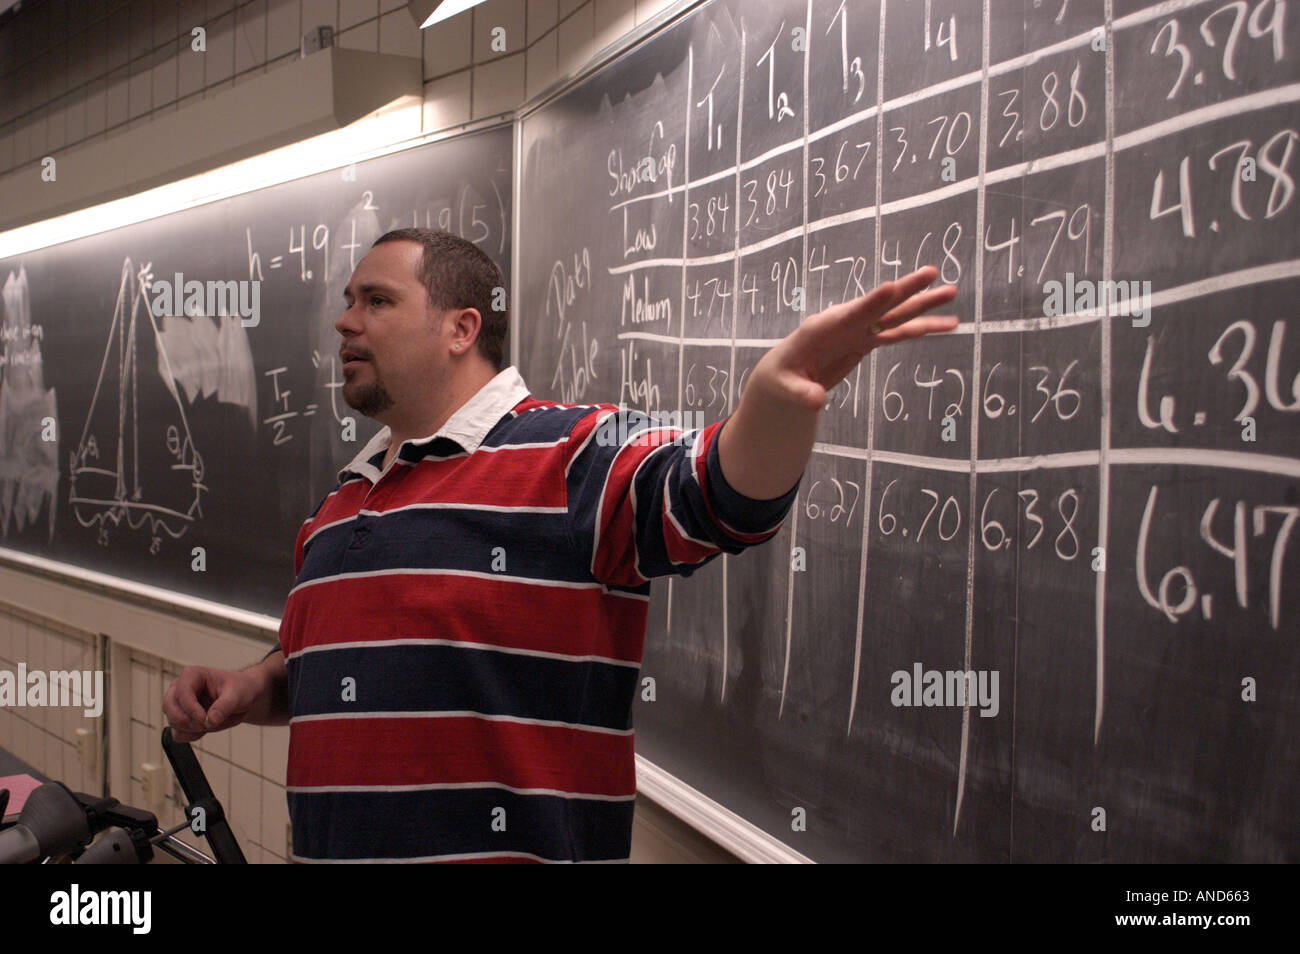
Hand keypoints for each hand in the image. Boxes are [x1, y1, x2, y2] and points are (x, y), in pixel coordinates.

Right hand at [163, 666, 261, 741]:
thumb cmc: (239, 689)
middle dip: (186, 721)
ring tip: (211, 725)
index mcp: (192, 675)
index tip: (204, 720)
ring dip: (190, 730)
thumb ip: (224, 706)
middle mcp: (180, 688)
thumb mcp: (237, 694)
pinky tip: (205, 730)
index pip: (182, 692)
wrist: (242, 698)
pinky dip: (190, 736)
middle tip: (206, 726)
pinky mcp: (181, 719)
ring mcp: (178, 704)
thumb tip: (210, 721)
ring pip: (172, 722)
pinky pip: (177, 733)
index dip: (190, 708)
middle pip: (169, 707)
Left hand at [717, 266, 958, 499]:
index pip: (850, 314)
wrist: (784, 376)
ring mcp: (858, 330)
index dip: (871, 302)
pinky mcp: (867, 341)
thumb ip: (801, 394)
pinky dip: (922, 329)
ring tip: (952, 294)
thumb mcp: (785, 390)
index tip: (891, 287)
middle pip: (880, 306)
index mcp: (822, 328)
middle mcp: (844, 322)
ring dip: (924, 307)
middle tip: (932, 273)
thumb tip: (817, 402)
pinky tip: (947, 325)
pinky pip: (898, 333)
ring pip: (896, 316)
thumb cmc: (780, 380)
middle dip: (906, 291)